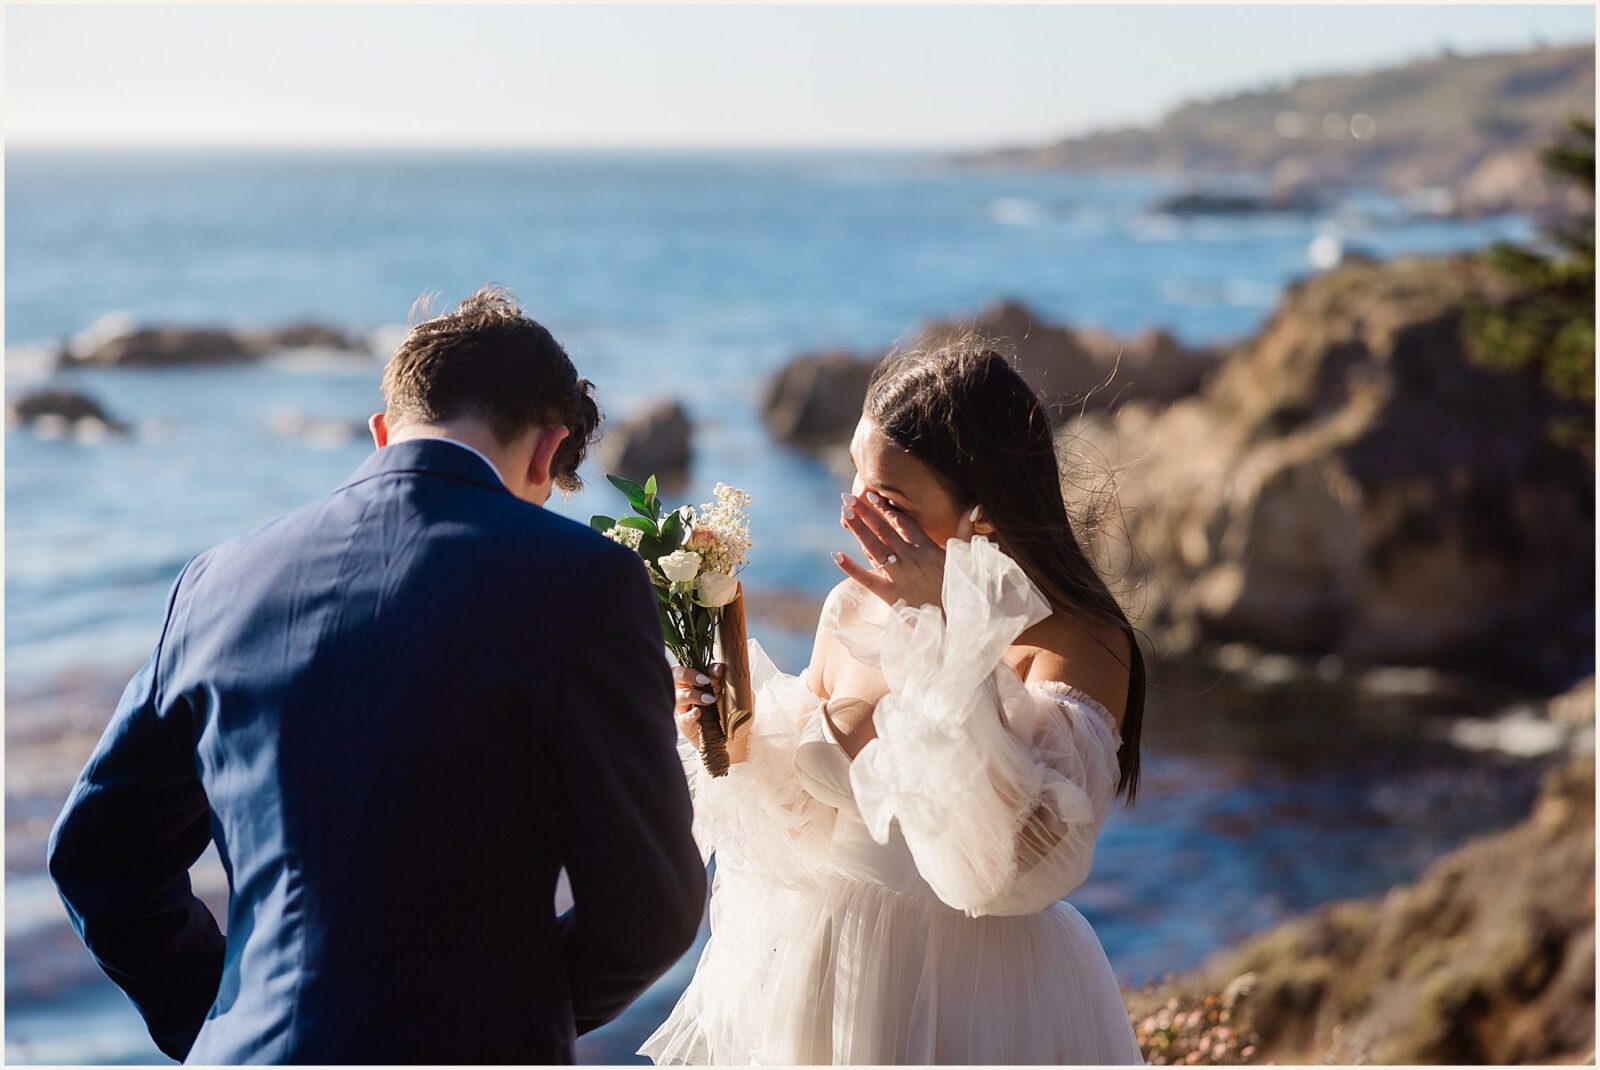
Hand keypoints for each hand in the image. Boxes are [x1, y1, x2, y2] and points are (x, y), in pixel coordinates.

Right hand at [672, 663, 748, 762]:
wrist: (735, 738)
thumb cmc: (735, 713)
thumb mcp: (740, 697)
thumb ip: (738, 684)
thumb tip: (736, 672)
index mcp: (702, 680)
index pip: (698, 666)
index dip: (707, 666)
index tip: (719, 670)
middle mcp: (690, 690)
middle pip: (677, 674)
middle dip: (689, 674)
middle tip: (705, 680)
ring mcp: (685, 707)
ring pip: (678, 695)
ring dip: (692, 694)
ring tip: (709, 700)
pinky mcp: (685, 724)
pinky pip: (682, 717)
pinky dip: (690, 714)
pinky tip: (698, 713)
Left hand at [833, 491, 979, 608]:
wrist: (957, 622)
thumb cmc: (961, 589)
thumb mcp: (964, 558)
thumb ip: (965, 530)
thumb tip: (974, 506)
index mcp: (928, 549)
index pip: (904, 523)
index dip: (888, 508)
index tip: (873, 494)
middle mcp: (911, 559)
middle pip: (885, 530)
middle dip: (867, 512)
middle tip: (849, 497)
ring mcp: (899, 576)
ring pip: (875, 547)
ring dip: (859, 529)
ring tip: (845, 513)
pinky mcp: (890, 595)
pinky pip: (867, 579)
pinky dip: (851, 568)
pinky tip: (836, 555)